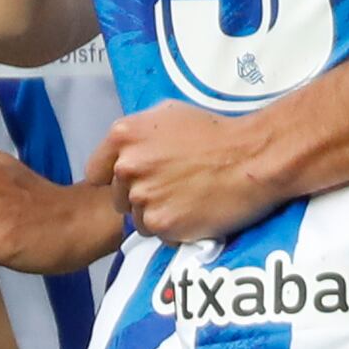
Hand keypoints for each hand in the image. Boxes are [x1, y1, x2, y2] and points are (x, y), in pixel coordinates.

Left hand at [100, 101, 289, 243]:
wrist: (252, 158)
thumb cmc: (216, 133)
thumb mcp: (169, 114)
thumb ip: (138, 134)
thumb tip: (124, 152)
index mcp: (123, 135)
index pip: (96, 172)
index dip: (117, 179)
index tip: (137, 180)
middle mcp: (126, 166)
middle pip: (118, 197)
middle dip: (140, 196)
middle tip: (173, 188)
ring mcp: (142, 196)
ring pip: (138, 218)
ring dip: (158, 214)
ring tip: (187, 200)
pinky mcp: (161, 223)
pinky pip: (158, 234)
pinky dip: (174, 229)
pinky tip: (194, 212)